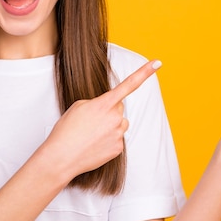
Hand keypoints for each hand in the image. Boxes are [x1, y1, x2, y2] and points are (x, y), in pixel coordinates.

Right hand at [44, 60, 161, 177]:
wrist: (62, 157)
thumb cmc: (66, 130)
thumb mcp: (78, 107)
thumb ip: (97, 102)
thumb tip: (107, 109)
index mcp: (105, 103)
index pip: (129, 84)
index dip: (145, 72)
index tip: (158, 63)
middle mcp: (115, 117)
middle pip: (119, 108)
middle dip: (109, 111)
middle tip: (92, 121)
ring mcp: (118, 134)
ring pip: (120, 124)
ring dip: (110, 126)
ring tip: (92, 134)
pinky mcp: (118, 148)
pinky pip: (117, 139)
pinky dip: (108, 140)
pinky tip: (95, 144)